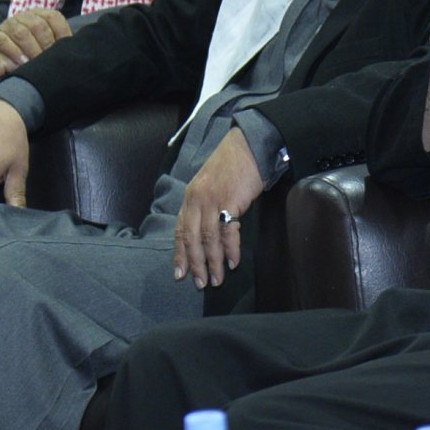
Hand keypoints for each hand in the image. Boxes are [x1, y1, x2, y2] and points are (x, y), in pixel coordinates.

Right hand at [0, 7, 70, 63]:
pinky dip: (13, 52)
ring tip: (34, 63)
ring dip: (30, 49)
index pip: (54, 17)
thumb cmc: (27, 50)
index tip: (63, 50)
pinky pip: (3, 40)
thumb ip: (58, 44)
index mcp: (40, 15)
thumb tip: (78, 50)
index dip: (61, 33)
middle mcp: (24, 16)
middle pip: (38, 25)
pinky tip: (20, 63)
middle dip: (45, 45)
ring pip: (21, 32)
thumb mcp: (44, 44)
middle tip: (48, 61)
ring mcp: (8, 24)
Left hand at [172, 127, 264, 288]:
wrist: (249, 146)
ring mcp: (212, 201)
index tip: (180, 273)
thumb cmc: (232, 164)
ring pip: (208, 240)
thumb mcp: (210, 184)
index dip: (180, 254)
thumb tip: (206, 231)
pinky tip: (233, 262)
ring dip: (213, 263)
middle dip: (195, 264)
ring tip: (217, 279)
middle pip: (192, 239)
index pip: (181, 231)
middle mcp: (196, 200)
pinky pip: (228, 233)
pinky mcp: (229, 202)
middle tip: (200, 283)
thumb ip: (204, 205)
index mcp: (190, 197)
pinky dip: (230, 250)